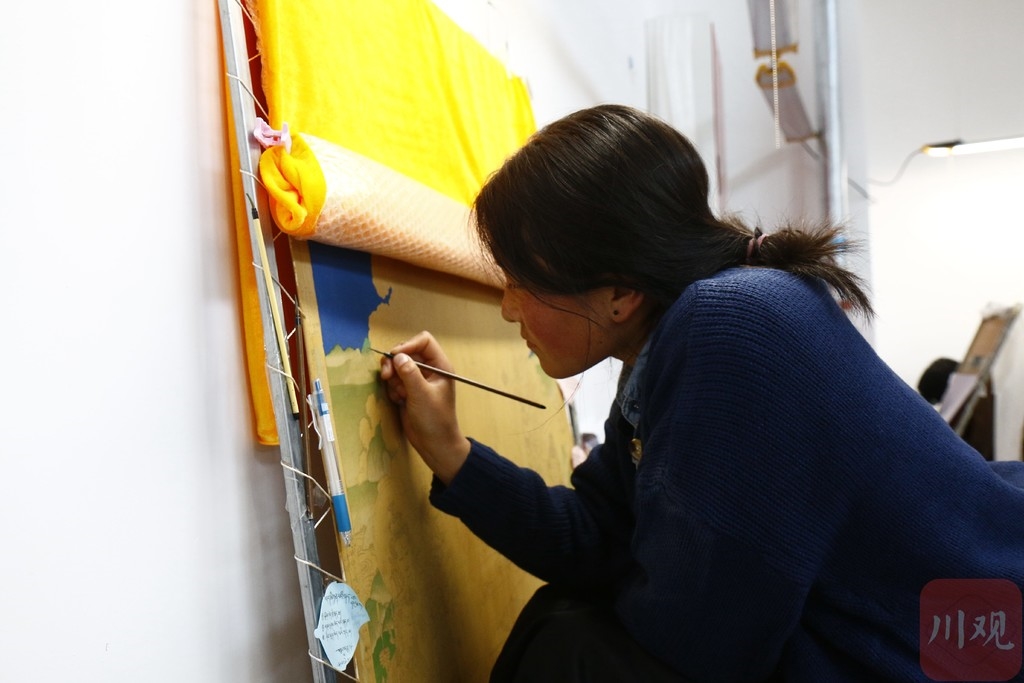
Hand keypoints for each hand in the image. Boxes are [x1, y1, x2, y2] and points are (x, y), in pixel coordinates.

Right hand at [379, 331, 470, 483]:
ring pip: (397, 367)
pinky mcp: (408, 391)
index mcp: (440, 366)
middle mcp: (429, 370)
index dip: (408, 345)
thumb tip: (397, 356)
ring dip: (393, 379)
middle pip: (406, 352)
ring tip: (400, 395)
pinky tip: (399, 401)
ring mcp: (417, 380)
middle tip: (387, 376)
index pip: (424, 341)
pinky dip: (393, 389)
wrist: (434, 444)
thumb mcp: (422, 395)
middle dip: (395, 363)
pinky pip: (394, 381)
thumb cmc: (435, 420)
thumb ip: (410, 373)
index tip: (396, 357)